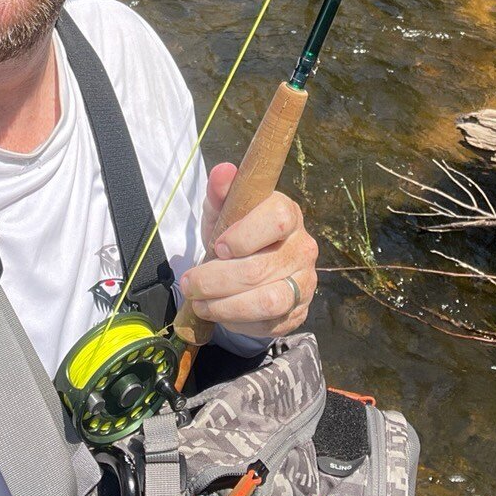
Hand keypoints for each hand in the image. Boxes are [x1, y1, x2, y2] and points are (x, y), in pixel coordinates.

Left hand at [177, 162, 319, 337]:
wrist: (250, 269)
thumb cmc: (235, 235)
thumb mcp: (224, 213)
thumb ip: (221, 192)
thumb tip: (223, 171)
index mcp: (289, 214)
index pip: (278, 219)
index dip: (244, 235)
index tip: (218, 246)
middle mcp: (303, 247)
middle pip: (261, 267)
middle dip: (216, 279)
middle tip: (190, 284)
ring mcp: (305, 281)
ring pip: (268, 300)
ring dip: (225, 305)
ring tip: (200, 303)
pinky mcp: (298, 311)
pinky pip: (269, 323)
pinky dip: (238, 322)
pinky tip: (220, 313)